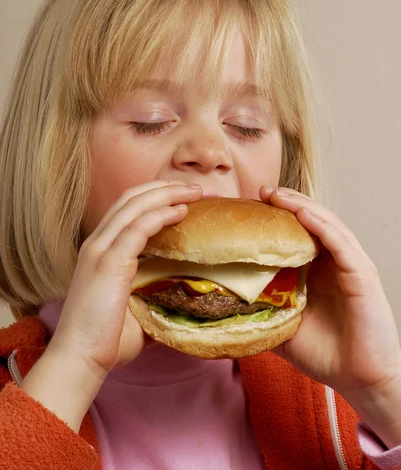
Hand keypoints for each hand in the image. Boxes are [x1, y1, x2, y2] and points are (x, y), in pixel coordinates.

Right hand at [21, 181, 201, 430]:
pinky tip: (181, 211)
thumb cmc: (106, 341)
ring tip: (195, 191)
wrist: (79, 360)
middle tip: (194, 187)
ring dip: (167, 193)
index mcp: (100, 250)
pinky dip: (161, 214)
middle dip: (164, 187)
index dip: (154, 196)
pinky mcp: (109, 262)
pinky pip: (139, 227)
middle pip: (131, 198)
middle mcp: (97, 243)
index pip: (127, 208)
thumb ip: (156, 295)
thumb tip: (185, 297)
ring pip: (135, 205)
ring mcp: (101, 250)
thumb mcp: (136, 309)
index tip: (184, 197)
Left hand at [260, 186, 400, 445]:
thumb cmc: (325, 354)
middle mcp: (334, 262)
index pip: (297, 233)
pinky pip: (340, 243)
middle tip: (261, 191)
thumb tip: (223, 309)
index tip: (249, 205)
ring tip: (277, 194)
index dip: (276, 216)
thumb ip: (260, 313)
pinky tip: (303, 214)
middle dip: (287, 203)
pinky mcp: (362, 274)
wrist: (360, 380)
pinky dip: (321, 226)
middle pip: (311, 220)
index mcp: (317, 270)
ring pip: (325, 224)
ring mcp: (349, 265)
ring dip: (301, 206)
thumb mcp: (282, 328)